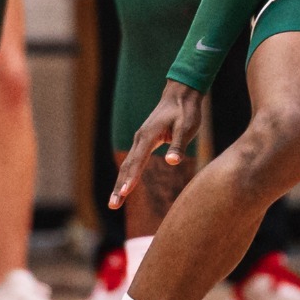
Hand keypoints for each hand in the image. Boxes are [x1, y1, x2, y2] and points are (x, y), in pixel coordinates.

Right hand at [111, 81, 204, 209]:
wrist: (180, 94)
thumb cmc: (185, 111)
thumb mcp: (186, 127)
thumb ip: (178, 145)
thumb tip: (173, 162)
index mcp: (149, 136)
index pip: (138, 161)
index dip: (132, 178)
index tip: (125, 193)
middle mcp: (140, 139)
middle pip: (127, 167)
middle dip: (120, 187)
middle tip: (113, 205)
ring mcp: (140, 140)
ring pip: (127, 165)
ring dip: (120, 184)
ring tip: (115, 202)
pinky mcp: (143, 142)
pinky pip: (132, 162)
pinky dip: (126, 176)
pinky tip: (124, 187)